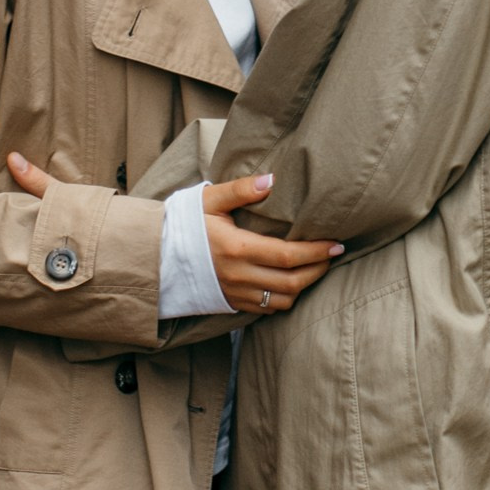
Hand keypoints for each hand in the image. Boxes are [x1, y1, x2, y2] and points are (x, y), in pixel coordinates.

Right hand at [5, 155, 339, 318]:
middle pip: (293, 282)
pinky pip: (266, 309)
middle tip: (333, 255)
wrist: (153, 255)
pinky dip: (284, 298)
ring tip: (315, 268)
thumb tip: (272, 181)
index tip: (337, 244)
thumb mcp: (209, 199)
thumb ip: (241, 189)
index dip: (317, 252)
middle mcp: (239, 277)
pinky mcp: (229, 304)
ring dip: (304, 286)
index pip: (289, 256)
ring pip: (282, 300)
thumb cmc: (181, 223)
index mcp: (237, 249)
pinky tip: (291, 282)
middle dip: (318, 270)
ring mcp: (234, 294)